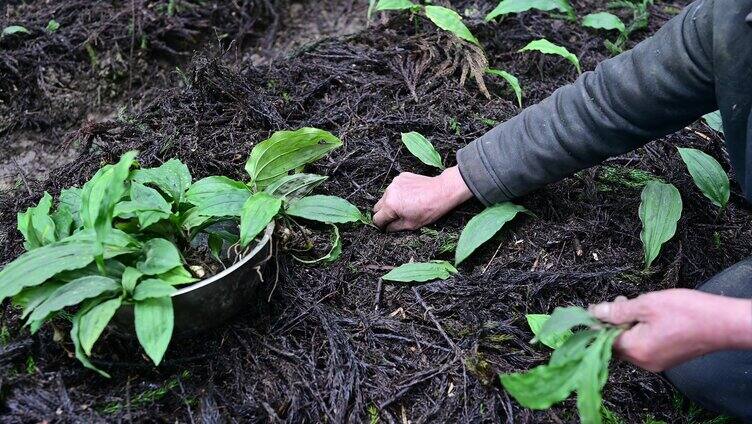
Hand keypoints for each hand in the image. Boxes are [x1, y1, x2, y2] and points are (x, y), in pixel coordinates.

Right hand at [373, 166, 473, 230]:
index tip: (387, 227)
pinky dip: (398, 193)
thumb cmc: (430, 209)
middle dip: (384, 214)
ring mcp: (394, 183)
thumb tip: (387, 228)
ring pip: (385, 197)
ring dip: (391, 202)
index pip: (376, 219)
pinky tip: (409, 196)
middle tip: (395, 217)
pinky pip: (393, 188)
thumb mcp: (412, 225)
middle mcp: (389, 192)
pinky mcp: (400, 177)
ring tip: (405, 205)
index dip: (381, 225)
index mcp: (390, 206)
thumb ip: (395, 228)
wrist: (443, 191)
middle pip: (377, 207)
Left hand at [589, 289, 751, 371]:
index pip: (604, 340)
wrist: (724, 324)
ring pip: (631, 344)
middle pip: (617, 344)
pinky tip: (650, 316)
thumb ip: (618, 310)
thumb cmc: (687, 312)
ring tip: (639, 305)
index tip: (597, 307)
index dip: (599, 323)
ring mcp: (657, 362)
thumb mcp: (647, 304)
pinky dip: (642, 331)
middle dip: (614, 322)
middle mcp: (644, 362)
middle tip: (622, 302)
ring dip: (628, 325)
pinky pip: (645, 346)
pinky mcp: (668, 358)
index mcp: (636, 350)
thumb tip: (595, 312)